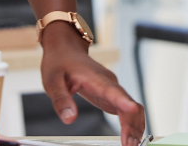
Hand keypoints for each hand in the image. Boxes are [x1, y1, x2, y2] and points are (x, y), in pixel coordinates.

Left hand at [39, 24, 144, 145]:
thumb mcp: (52, 81)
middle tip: (129, 145)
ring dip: (135, 127)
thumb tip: (69, 119)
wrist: (66, 50)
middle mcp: (109, 83)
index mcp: (95, 78)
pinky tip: (129, 138)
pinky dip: (131, 125)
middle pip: (129, 104)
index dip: (124, 101)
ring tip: (131, 145)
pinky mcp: (112, 96)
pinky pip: (128, 111)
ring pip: (133, 109)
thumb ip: (61, 101)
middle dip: (132, 125)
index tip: (132, 111)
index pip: (112, 90)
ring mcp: (113, 90)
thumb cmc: (60, 63)